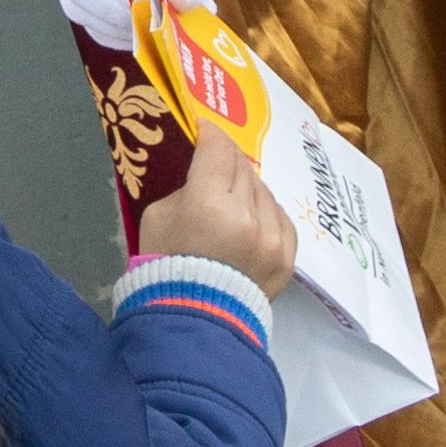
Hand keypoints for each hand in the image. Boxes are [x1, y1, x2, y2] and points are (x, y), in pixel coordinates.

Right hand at [135, 145, 300, 295]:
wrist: (191, 317)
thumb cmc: (165, 263)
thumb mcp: (158, 215)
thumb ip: (185, 188)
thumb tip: (204, 173)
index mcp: (210, 202)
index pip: (218, 149)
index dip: (210, 133)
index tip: (203, 130)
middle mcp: (248, 216)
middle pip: (243, 167)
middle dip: (228, 160)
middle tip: (214, 162)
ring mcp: (272, 238)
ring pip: (264, 191)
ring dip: (248, 187)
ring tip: (232, 196)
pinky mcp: (287, 257)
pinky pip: (282, 218)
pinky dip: (267, 212)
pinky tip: (253, 217)